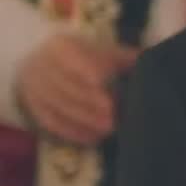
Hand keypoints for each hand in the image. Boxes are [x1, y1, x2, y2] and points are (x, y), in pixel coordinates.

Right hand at [15, 33, 138, 145]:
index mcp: (60, 47)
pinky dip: (73, 132)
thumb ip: (122, 57)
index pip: (76, 61)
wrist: (44, 62)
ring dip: (85, 120)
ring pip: (59, 107)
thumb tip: (151, 62)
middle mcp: (41, 66)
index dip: (94, 74)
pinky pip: (52, 123)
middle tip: (114, 117)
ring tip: (109, 129)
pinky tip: (93, 138)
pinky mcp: (33, 108)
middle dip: (91, 104)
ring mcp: (34, 89)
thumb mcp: (101, 49)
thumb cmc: (82, 55)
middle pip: (67, 88)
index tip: (110, 89)